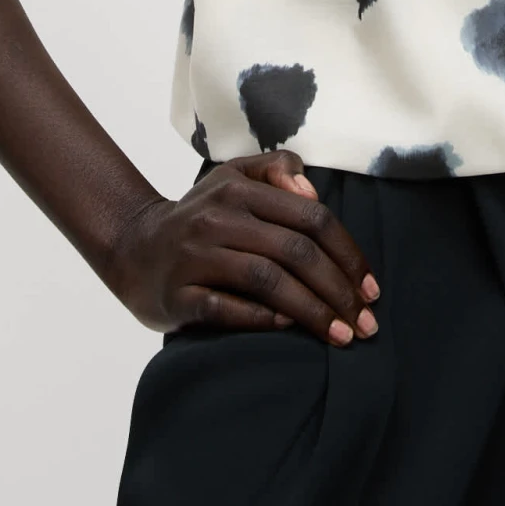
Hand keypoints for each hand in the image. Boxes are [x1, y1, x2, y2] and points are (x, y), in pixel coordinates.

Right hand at [102, 147, 380, 346]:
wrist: (133, 249)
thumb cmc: (200, 216)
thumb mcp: (233, 177)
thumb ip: (277, 170)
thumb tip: (312, 192)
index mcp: (238, 189)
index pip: (311, 217)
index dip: (348, 253)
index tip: (372, 288)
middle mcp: (217, 219)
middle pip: (295, 251)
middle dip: (339, 290)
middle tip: (367, 323)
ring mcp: (195, 257)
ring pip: (268, 280)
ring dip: (313, 311)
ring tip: (343, 336)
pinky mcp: (179, 295)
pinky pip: (229, 309)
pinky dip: (264, 319)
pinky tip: (291, 329)